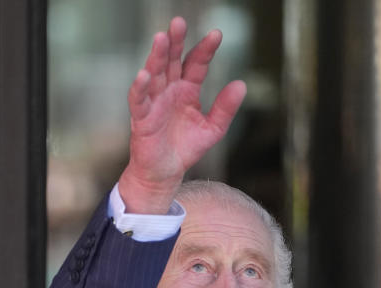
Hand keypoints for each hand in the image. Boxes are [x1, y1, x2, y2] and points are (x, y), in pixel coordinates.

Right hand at [118, 17, 245, 212]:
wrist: (166, 173)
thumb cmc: (185, 149)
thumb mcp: (213, 129)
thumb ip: (225, 108)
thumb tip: (241, 84)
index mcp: (187, 91)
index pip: (195, 64)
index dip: (204, 50)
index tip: (216, 35)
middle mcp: (169, 92)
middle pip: (171, 61)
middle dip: (174, 42)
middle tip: (178, 22)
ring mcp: (154, 103)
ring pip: (154, 75)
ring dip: (156, 57)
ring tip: (160, 38)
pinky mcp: (142, 119)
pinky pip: (139, 101)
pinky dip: (140, 88)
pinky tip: (144, 74)